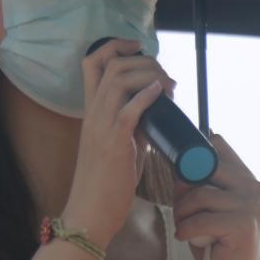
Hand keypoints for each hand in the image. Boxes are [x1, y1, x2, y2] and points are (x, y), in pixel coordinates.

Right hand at [63, 38, 175, 247]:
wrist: (90, 214)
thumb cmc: (106, 184)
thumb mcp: (121, 146)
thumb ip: (134, 127)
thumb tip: (156, 113)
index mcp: (92, 111)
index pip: (91, 63)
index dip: (114, 46)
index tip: (138, 47)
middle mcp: (93, 113)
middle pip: (110, 64)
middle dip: (142, 59)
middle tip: (165, 74)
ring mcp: (101, 126)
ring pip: (119, 80)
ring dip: (149, 74)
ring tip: (168, 85)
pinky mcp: (113, 143)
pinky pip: (128, 110)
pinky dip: (146, 96)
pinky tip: (161, 92)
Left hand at [172, 133, 259, 259]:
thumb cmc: (214, 244)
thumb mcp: (202, 208)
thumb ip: (193, 185)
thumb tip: (178, 167)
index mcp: (247, 179)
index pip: (219, 145)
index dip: (196, 156)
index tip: (184, 175)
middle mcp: (255, 188)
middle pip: (205, 167)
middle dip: (185, 190)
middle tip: (181, 211)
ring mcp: (252, 206)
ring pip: (200, 195)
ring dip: (182, 213)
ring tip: (183, 227)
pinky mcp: (243, 225)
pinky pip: (201, 219)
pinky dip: (186, 229)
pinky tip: (186, 238)